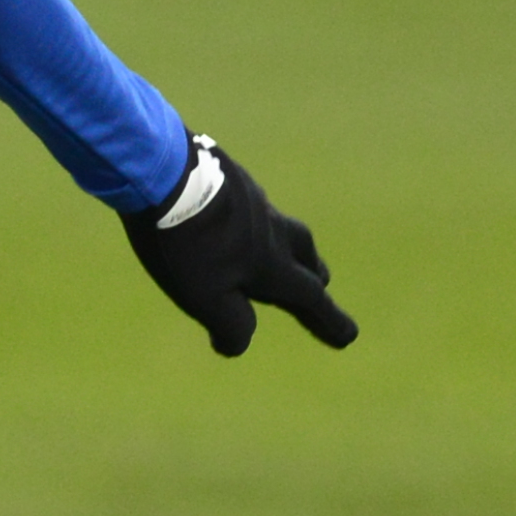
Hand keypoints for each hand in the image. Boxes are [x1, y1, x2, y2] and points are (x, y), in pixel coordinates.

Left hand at [127, 136, 355, 357]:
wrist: (166, 172)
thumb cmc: (187, 243)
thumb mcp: (205, 298)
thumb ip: (231, 324)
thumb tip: (237, 344)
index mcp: (271, 264)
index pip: (310, 298)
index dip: (329, 320)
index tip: (349, 336)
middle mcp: (271, 230)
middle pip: (306, 256)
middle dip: (315, 277)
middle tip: (319, 289)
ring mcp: (253, 199)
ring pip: (282, 228)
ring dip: (287, 246)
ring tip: (276, 252)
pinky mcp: (231, 177)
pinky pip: (252, 206)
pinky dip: (253, 222)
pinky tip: (233, 221)